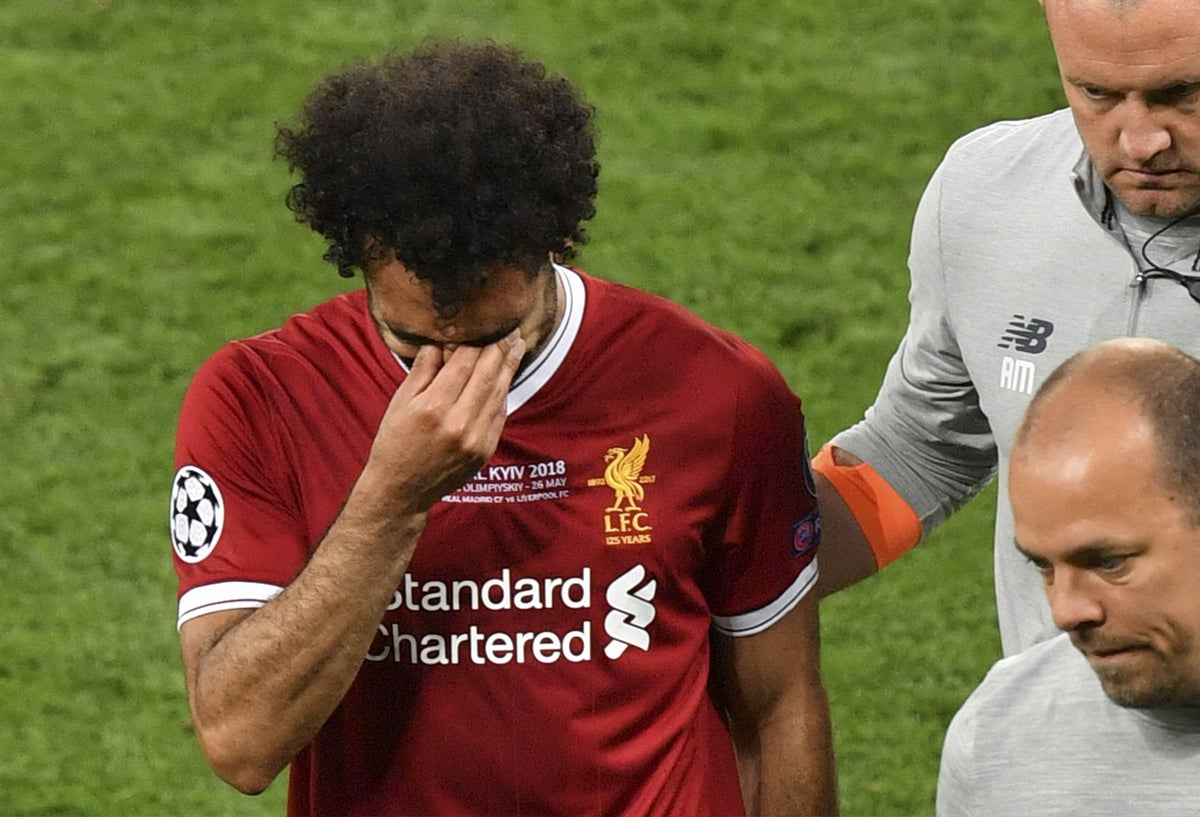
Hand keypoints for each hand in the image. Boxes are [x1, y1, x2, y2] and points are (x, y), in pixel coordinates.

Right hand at [362, 332, 525, 514]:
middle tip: (511, 328)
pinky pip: (500, 414)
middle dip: (500, 348)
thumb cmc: (395, 443)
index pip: (464, 363)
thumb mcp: (399, 403)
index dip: (477, 341)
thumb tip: (440, 342)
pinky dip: (503, 393)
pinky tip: (506, 377)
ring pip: (499, 393)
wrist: (402, 491)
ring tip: (517, 346)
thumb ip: (422, 371)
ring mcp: (475, 439)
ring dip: (509, 367)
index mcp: (433, 407)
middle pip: (487, 375)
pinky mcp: (485, 451)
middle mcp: (458, 423)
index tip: (485, 324)